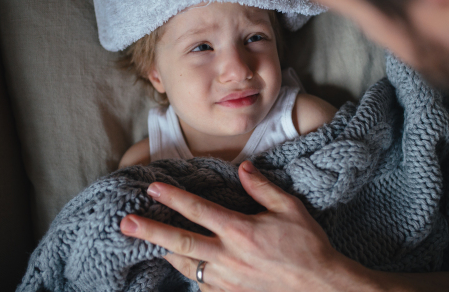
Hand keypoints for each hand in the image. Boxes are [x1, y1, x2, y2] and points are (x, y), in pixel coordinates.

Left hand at [120, 161, 370, 291]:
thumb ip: (263, 187)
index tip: (152, 189)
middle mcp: (228, 257)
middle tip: (126, 223)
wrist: (322, 288)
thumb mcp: (291, 209)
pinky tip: (183, 265)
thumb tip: (242, 167)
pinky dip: (190, 273)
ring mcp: (226, 281)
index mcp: (241, 231)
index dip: (173, 198)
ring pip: (186, 266)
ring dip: (164, 253)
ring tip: (145, 243)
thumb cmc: (308, 246)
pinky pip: (201, 285)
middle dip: (150, 232)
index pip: (199, 210)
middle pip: (180, 243)